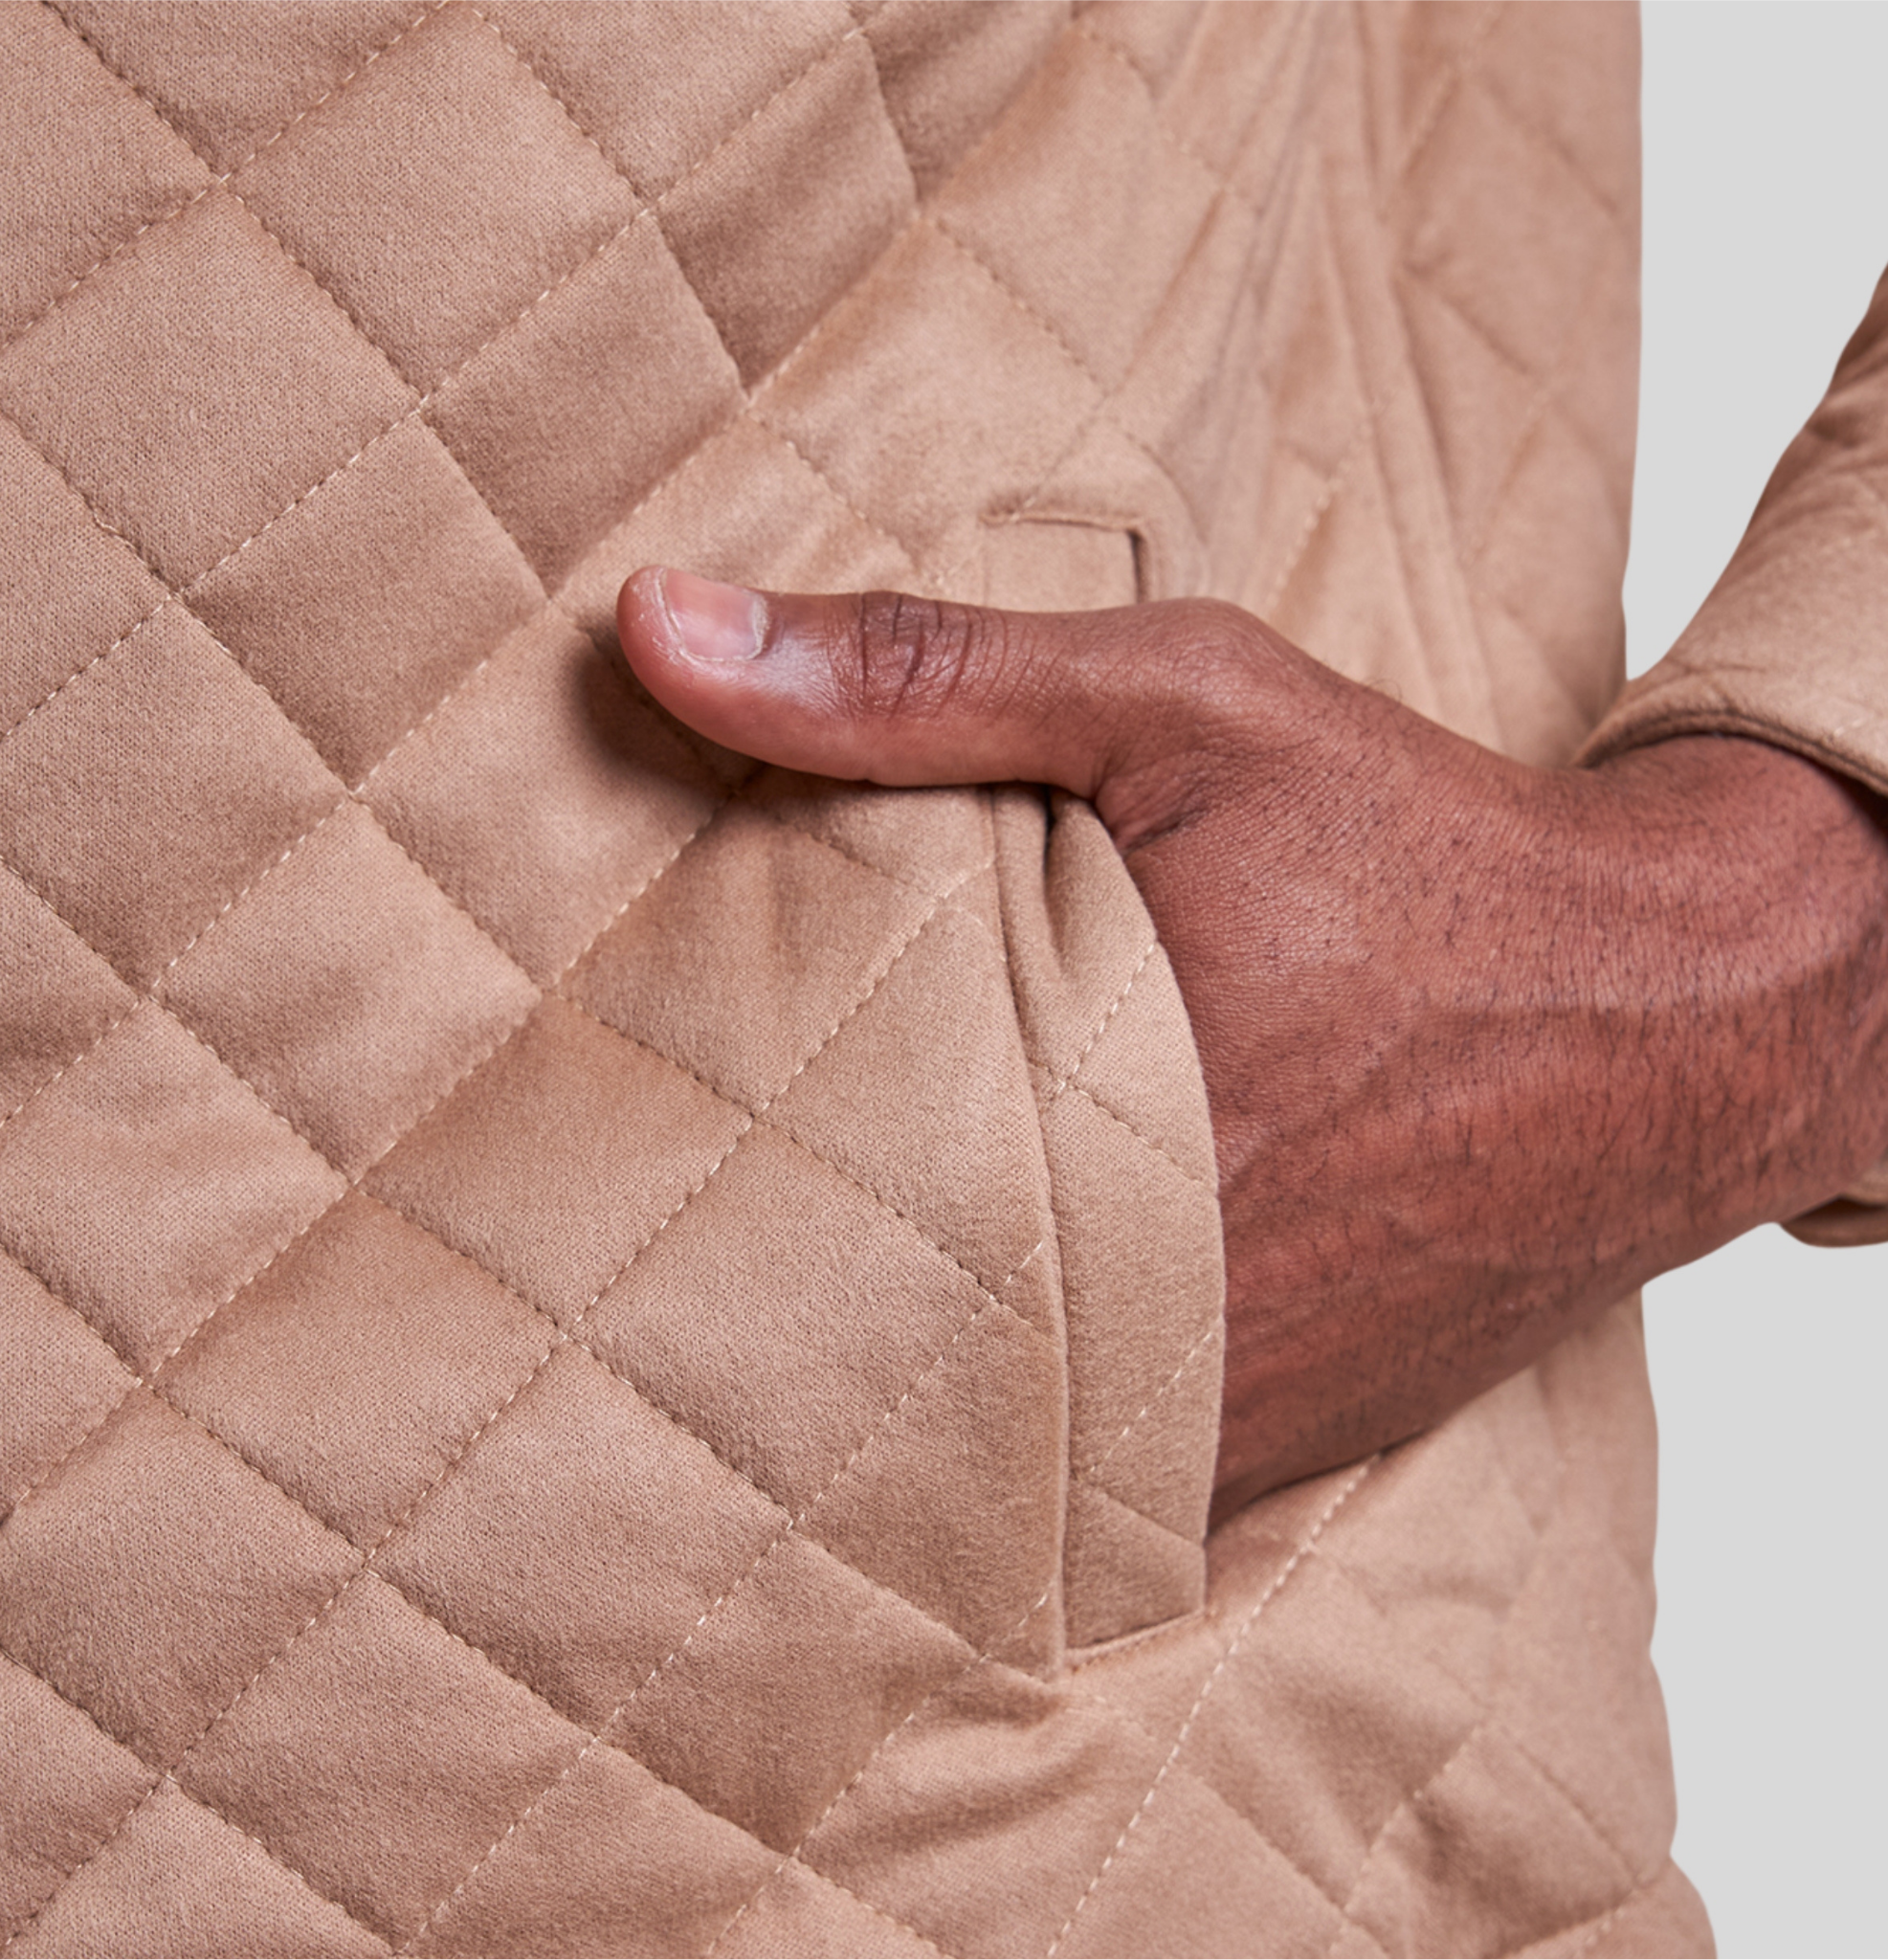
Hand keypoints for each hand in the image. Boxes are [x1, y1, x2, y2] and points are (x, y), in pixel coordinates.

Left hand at [617, 569, 1887, 1506]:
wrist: (1674, 1015)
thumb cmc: (1417, 847)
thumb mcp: (1180, 705)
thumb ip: (917, 675)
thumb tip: (655, 626)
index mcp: (1090, 1116)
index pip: (800, 1194)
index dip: (687, 1184)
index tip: (606, 1161)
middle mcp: (1149, 1300)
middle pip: (868, 1325)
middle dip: (775, 1277)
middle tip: (662, 1237)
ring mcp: (1215, 1405)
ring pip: (970, 1423)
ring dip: (892, 1354)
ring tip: (802, 1293)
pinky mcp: (1273, 1446)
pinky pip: (1086, 1474)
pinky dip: (1017, 1411)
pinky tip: (976, 1332)